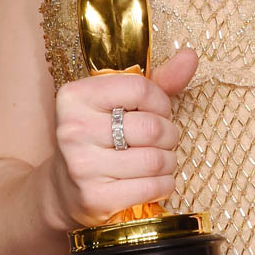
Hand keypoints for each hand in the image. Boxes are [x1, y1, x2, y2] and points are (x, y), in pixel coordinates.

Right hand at [46, 47, 198, 229]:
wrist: (64, 189)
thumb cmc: (100, 135)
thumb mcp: (120, 101)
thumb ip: (158, 79)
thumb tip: (190, 56)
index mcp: (76, 96)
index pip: (139, 88)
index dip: (161, 101)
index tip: (161, 110)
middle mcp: (74, 129)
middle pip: (151, 127)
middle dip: (170, 134)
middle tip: (165, 138)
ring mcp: (82, 166)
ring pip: (154, 160)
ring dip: (169, 160)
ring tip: (162, 158)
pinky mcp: (94, 198)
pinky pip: (150, 187)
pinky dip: (165, 183)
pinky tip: (157, 179)